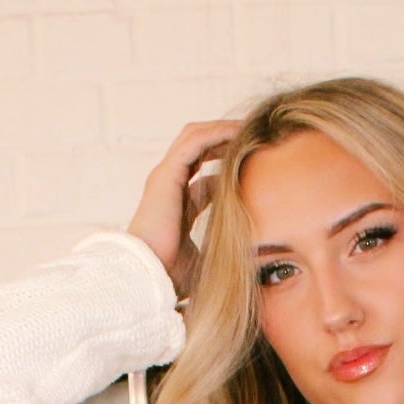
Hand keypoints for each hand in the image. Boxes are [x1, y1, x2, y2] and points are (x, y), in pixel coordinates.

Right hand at [128, 118, 241, 299]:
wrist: (146, 276)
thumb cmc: (171, 276)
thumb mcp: (205, 260)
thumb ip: (222, 252)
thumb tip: (250, 263)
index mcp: (177, 207)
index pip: (205, 180)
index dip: (230, 172)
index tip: (258, 168)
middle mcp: (170, 186)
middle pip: (199, 150)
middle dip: (225, 140)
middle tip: (256, 138)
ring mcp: (166, 176)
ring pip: (195, 137)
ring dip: (222, 129)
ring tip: (250, 127)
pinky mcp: (167, 173)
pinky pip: (194, 141)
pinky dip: (216, 133)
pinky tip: (238, 133)